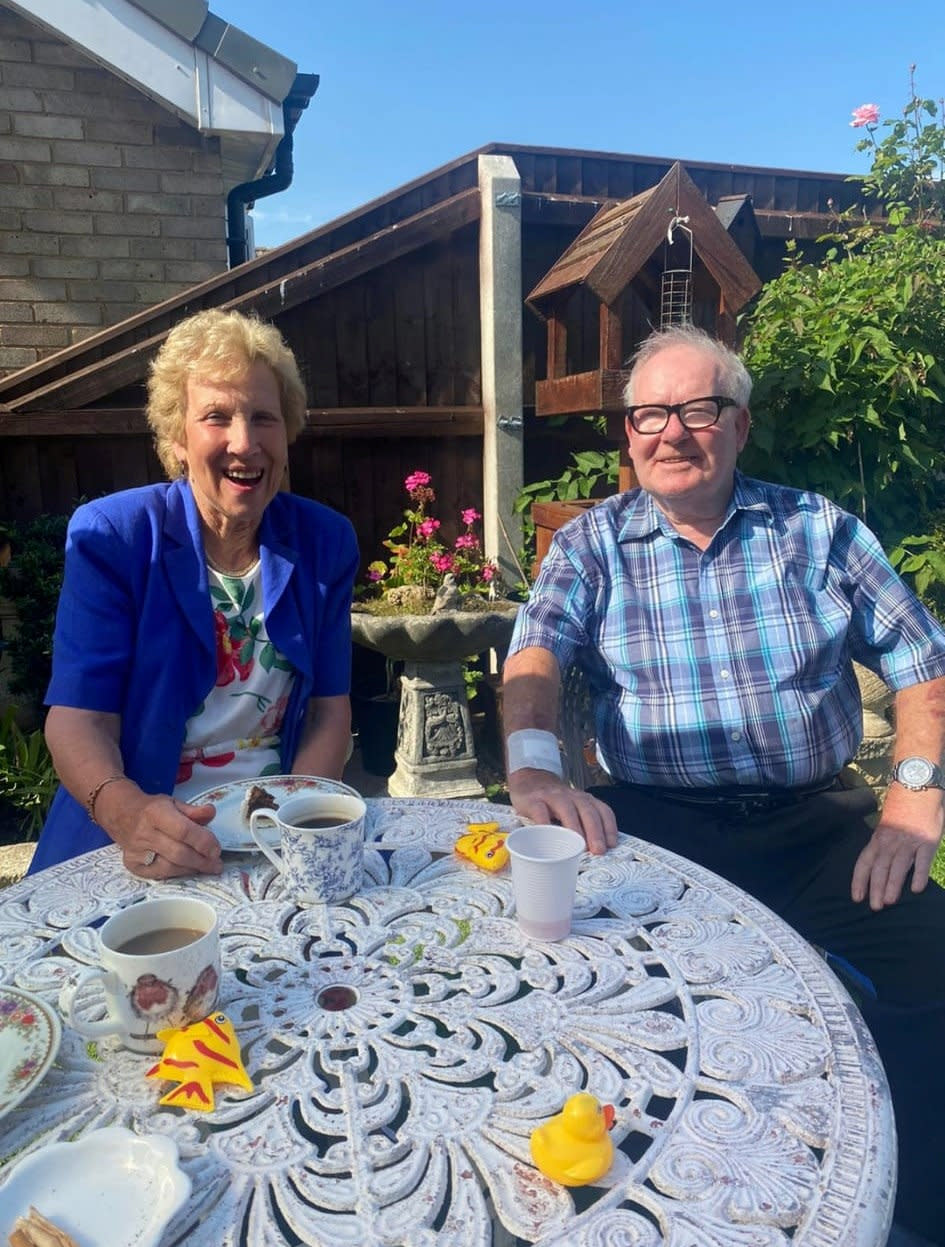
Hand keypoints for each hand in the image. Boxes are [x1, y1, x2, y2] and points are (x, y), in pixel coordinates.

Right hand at [112, 793, 222, 879]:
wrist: (122, 815)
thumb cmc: (152, 810)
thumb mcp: (173, 803)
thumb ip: (194, 810)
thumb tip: (211, 812)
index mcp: (156, 813)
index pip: (183, 831)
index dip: (203, 842)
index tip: (217, 850)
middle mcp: (144, 833)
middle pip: (178, 853)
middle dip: (202, 861)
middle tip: (216, 864)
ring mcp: (136, 852)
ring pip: (170, 867)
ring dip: (191, 869)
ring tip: (206, 867)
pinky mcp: (133, 865)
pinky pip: (159, 875)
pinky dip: (177, 873)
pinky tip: (188, 869)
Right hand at [508, 768, 617, 855]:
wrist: (529, 781)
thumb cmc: (555, 803)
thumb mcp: (573, 809)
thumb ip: (584, 825)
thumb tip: (596, 851)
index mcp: (584, 800)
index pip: (603, 810)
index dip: (609, 828)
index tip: (611, 845)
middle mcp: (571, 796)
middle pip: (587, 811)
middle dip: (595, 832)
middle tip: (598, 850)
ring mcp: (552, 797)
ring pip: (566, 809)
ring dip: (574, 829)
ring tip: (576, 847)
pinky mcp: (533, 801)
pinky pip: (540, 812)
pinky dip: (545, 825)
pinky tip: (548, 838)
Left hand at [851, 784, 943, 909]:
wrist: (916, 786)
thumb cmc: (901, 808)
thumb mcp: (885, 826)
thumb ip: (882, 844)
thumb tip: (877, 866)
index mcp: (878, 838)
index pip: (864, 862)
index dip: (859, 880)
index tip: (857, 898)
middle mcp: (890, 841)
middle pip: (880, 868)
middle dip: (876, 888)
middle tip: (875, 907)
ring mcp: (909, 842)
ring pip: (898, 867)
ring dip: (893, 885)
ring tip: (889, 902)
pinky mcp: (927, 841)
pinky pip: (922, 861)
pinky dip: (919, 875)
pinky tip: (916, 889)